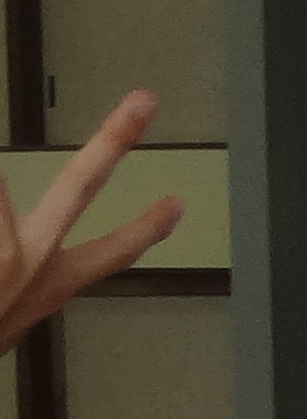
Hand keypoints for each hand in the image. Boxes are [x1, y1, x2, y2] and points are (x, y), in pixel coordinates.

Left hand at [0, 92, 181, 356]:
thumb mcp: (5, 318)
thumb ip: (25, 280)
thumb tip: (22, 250)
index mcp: (50, 284)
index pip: (112, 254)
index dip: (146, 228)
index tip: (177, 203)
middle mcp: (34, 257)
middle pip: (82, 186)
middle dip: (115, 141)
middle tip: (145, 100)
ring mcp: (7, 247)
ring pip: (0, 191)